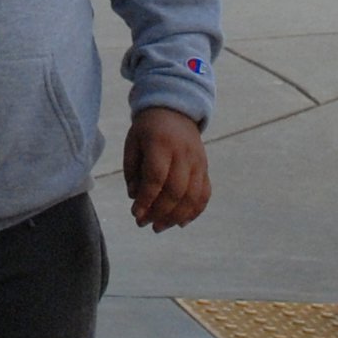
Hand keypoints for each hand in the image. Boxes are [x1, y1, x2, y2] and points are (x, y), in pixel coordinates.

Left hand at [122, 107, 209, 230]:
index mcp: (162, 143)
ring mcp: (198, 161)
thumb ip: (132, 170)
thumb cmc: (148, 129)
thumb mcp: (133, 142)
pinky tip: (180, 223)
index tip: (135, 213)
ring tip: (159, 227)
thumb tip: (135, 197)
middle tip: (144, 224)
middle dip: (159, 212)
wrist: (175, 110)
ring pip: (192, 196)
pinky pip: (204, 194)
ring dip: (176, 217)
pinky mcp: (205, 168)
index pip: (156, 177)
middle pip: (176, 190)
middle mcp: (183, 153)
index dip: (146, 199)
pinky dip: (194, 211)